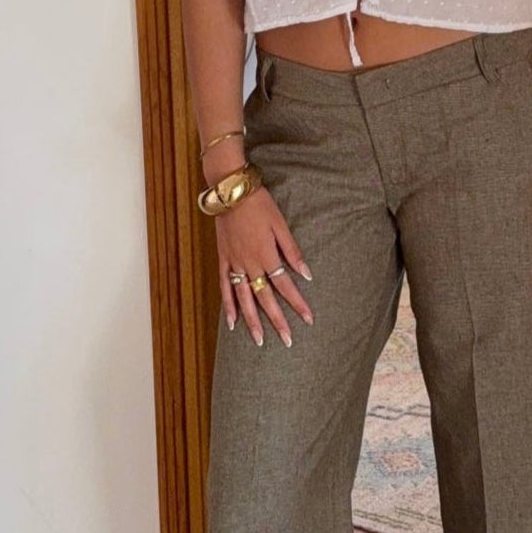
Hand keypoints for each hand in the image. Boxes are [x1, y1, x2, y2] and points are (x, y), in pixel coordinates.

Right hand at [214, 187, 313, 346]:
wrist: (231, 192)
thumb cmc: (260, 205)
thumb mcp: (281, 225)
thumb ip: (293, 252)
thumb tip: (307, 275)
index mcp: (267, 256)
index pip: (286, 286)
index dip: (298, 304)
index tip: (308, 319)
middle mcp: (250, 265)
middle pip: (265, 299)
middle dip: (277, 321)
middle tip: (287, 341)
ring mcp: (234, 264)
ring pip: (243, 298)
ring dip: (252, 321)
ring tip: (259, 341)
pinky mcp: (223, 259)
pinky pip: (224, 287)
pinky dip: (227, 306)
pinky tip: (231, 322)